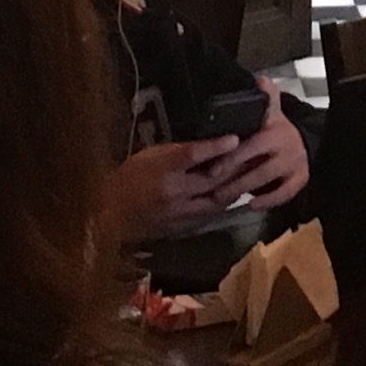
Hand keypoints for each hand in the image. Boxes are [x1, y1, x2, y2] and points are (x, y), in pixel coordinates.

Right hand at [110, 136, 272, 239]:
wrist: (110, 214)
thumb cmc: (129, 176)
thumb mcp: (150, 155)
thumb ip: (177, 151)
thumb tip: (205, 143)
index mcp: (162, 170)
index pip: (191, 155)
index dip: (215, 146)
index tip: (234, 138)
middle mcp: (174, 192)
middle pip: (212, 180)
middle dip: (235, 168)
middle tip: (254, 155)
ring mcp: (180, 212)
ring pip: (217, 200)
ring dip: (235, 188)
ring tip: (252, 174)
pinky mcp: (183, 227)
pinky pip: (211, 215)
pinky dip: (225, 204)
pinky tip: (237, 195)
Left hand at [196, 106, 311, 213]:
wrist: (304, 140)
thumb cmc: (276, 128)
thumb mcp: (270, 110)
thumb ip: (265, 97)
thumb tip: (260, 79)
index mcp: (275, 129)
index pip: (251, 145)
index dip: (232, 158)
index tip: (212, 168)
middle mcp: (287, 146)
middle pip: (257, 167)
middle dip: (233, 179)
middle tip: (212, 188)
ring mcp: (295, 164)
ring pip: (266, 181)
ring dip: (244, 190)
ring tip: (223, 198)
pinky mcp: (301, 179)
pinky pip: (284, 194)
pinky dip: (268, 201)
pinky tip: (250, 205)